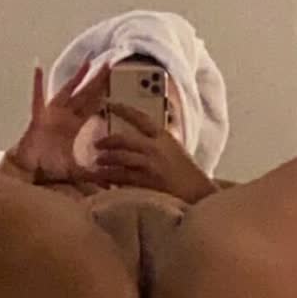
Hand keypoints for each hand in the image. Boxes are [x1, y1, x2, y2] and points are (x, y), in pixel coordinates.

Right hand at [6, 59, 110, 183]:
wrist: (27, 171)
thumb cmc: (46, 168)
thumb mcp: (74, 171)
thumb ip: (91, 176)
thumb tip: (109, 185)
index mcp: (73, 125)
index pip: (92, 106)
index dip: (103, 94)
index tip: (114, 82)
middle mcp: (64, 115)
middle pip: (84, 94)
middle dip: (97, 79)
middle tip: (109, 64)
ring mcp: (51, 113)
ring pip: (68, 91)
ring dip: (77, 77)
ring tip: (88, 61)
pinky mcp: (38, 116)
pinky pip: (38, 96)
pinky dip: (37, 82)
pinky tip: (38, 67)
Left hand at [91, 102, 218, 202]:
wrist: (199, 195)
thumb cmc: (187, 174)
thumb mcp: (174, 150)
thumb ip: (157, 142)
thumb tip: (138, 136)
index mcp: (163, 137)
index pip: (140, 118)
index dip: (123, 109)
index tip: (108, 103)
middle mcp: (156, 149)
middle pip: (124, 139)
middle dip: (107, 141)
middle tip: (97, 144)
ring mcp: (150, 166)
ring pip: (119, 158)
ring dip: (105, 160)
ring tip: (97, 162)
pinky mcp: (146, 183)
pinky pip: (121, 178)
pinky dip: (109, 177)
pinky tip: (102, 179)